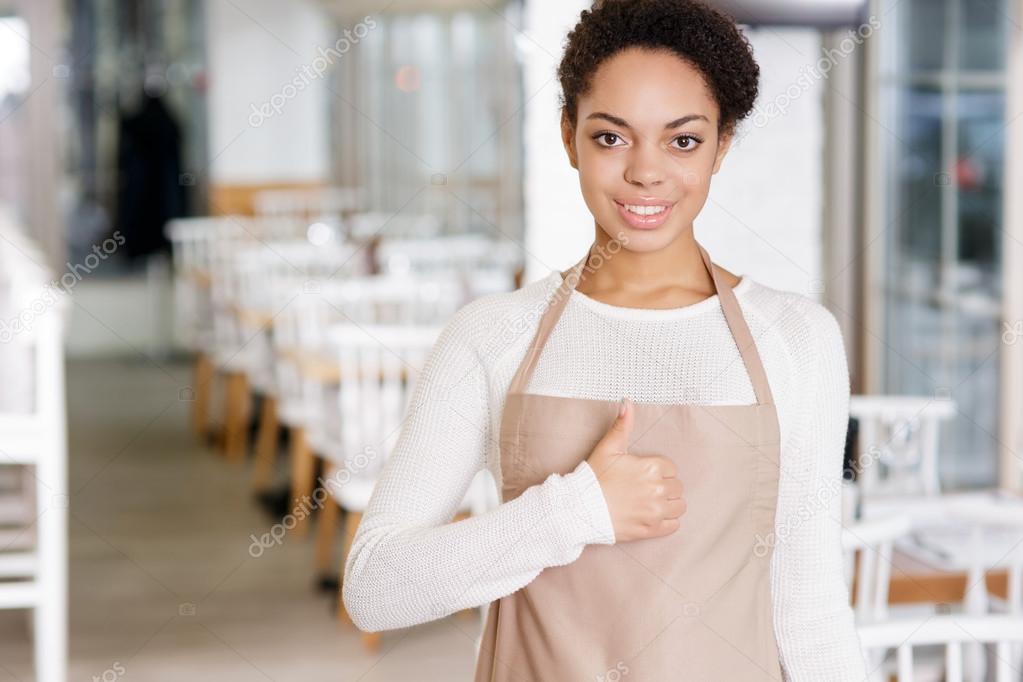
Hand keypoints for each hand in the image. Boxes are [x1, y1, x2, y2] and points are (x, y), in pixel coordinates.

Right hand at [585, 398, 686, 542]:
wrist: (580, 508)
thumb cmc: (594, 477)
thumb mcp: (608, 448)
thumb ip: (622, 425)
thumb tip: (627, 402)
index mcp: (651, 468)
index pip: (671, 468)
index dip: (659, 471)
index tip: (645, 475)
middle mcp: (657, 489)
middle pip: (677, 487)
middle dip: (665, 486)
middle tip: (646, 488)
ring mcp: (655, 511)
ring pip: (679, 506)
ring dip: (669, 504)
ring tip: (653, 502)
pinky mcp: (651, 529)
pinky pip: (674, 525)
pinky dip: (669, 521)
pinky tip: (655, 516)